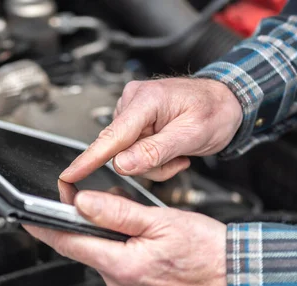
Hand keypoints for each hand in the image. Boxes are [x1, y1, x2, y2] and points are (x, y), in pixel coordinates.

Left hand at [24, 191, 228, 285]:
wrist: (239, 280)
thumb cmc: (208, 251)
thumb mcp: (161, 221)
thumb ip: (117, 212)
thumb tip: (83, 203)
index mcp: (124, 267)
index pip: (70, 244)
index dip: (45, 228)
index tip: (26, 217)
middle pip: (89, 252)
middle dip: (93, 230)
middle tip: (112, 209)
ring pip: (106, 263)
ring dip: (113, 245)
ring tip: (143, 232)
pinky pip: (120, 277)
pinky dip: (125, 260)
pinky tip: (147, 251)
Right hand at [59, 78, 242, 182]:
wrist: (226, 101)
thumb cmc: (215, 110)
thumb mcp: (191, 135)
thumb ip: (155, 151)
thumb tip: (122, 164)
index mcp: (146, 100)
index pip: (112, 136)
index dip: (89, 159)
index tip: (69, 175)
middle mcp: (133, 102)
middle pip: (120, 150)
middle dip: (147, 163)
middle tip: (177, 159)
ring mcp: (132, 112)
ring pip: (127, 155)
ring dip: (152, 163)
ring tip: (177, 152)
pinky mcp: (135, 122)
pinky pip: (133, 151)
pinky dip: (152, 158)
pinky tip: (170, 148)